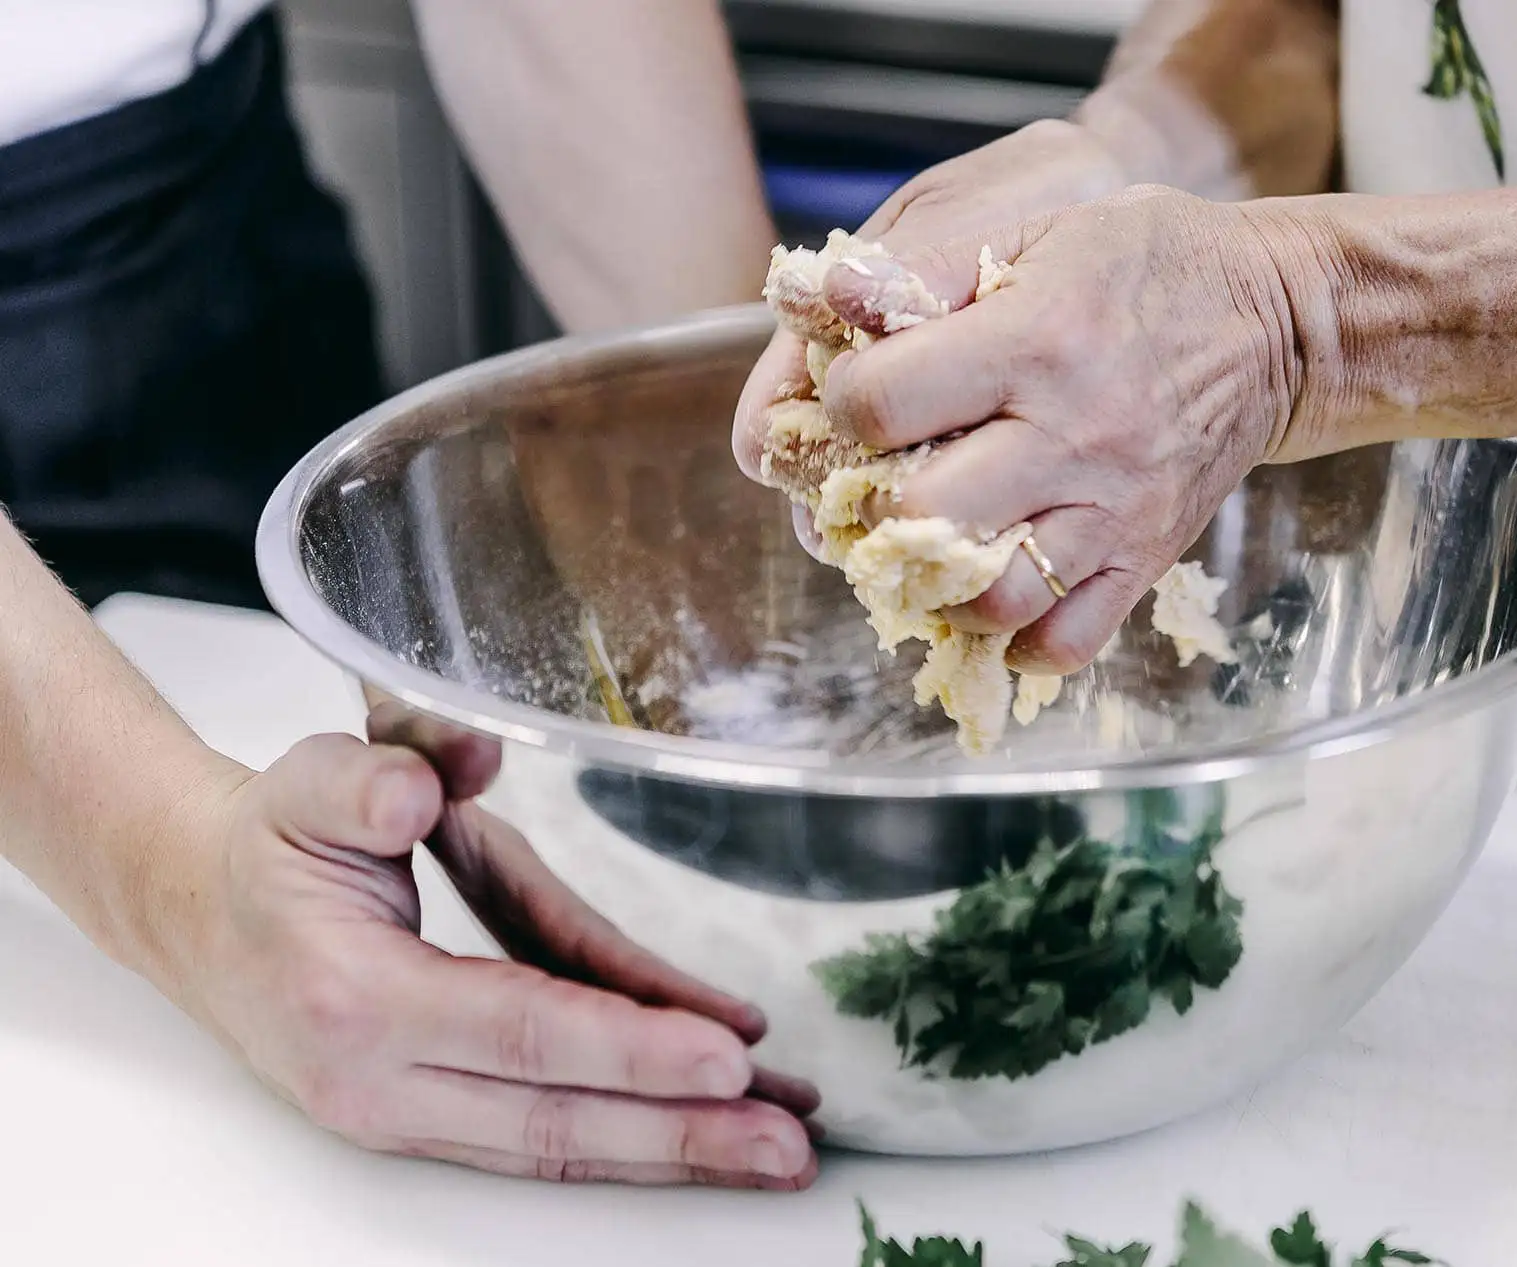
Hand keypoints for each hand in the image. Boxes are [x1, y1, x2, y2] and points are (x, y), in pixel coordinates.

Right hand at [157, 704, 819, 1188]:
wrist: (200, 913)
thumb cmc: (267, 848)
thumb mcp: (307, 784)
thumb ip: (374, 776)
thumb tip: (458, 762)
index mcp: (356, 996)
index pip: (519, 1028)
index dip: (627, 1043)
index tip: (725, 1052)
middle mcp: (380, 1079)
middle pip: (556, 1117)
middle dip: (681, 1131)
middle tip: (786, 1137)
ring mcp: (407, 1113)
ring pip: (558, 1146)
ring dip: (673, 1153)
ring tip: (775, 1150)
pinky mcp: (434, 1118)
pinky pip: (544, 1136)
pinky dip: (631, 1135)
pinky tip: (703, 1123)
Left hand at [813, 185, 1318, 673]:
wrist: (1280, 323)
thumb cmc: (1149, 266)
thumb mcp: (1043, 230)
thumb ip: (930, 267)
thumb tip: (831, 297)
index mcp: (1035, 342)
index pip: (883, 405)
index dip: (845, 403)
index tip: (862, 396)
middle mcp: (1072, 436)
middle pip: (922, 517)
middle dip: (876, 504)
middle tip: (883, 482)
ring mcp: (1112, 511)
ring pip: (988, 598)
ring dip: (938, 583)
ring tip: (932, 544)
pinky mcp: (1145, 559)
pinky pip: (1063, 643)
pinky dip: (1013, 636)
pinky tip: (995, 591)